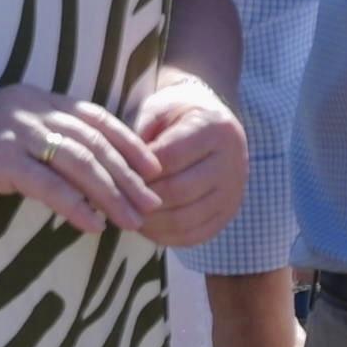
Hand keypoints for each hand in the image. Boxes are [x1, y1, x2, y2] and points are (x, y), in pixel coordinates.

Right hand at [0, 87, 158, 229]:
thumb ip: (32, 146)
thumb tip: (71, 175)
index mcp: (30, 98)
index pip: (93, 117)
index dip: (128, 142)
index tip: (152, 169)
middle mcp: (27, 108)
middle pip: (95, 141)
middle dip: (129, 174)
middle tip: (153, 202)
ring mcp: (13, 131)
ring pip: (80, 162)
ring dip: (112, 194)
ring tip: (133, 221)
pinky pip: (49, 186)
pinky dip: (76, 207)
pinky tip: (93, 226)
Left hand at [121, 66, 248, 253]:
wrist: (214, 124)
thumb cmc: (178, 115)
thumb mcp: (159, 109)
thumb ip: (140, 136)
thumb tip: (122, 175)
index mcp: (216, 129)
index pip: (170, 158)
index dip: (138, 171)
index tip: (113, 175)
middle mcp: (232, 162)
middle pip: (178, 191)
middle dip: (141, 199)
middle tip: (115, 200)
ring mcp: (233, 192)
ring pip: (185, 219)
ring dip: (150, 223)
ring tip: (126, 215)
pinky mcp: (227, 214)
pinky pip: (194, 235)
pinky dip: (165, 237)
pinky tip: (145, 227)